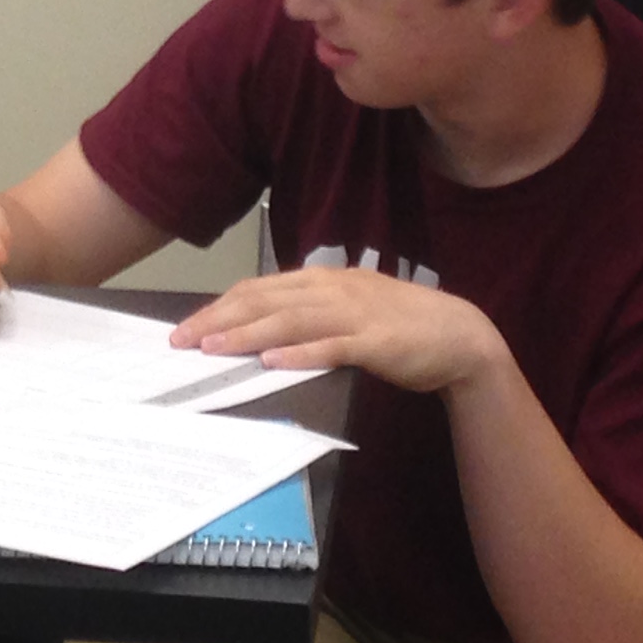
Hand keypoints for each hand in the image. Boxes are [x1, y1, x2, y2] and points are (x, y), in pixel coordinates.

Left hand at [169, 267, 508, 396]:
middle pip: (265, 301)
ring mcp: (356, 314)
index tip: (188, 326)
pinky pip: (333, 347)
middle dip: (220, 319)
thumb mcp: (347, 310)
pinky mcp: (377, 342)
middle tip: (182, 340)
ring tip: (213, 348)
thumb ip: (308, 315)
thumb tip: (259, 331)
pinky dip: (301, 353)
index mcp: (324, 280)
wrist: (461, 335)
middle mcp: (334, 290)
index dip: (221, 306)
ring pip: (291, 321)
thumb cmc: (398, 325)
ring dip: (249, 335)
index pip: (260, 289)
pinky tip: (273, 362)